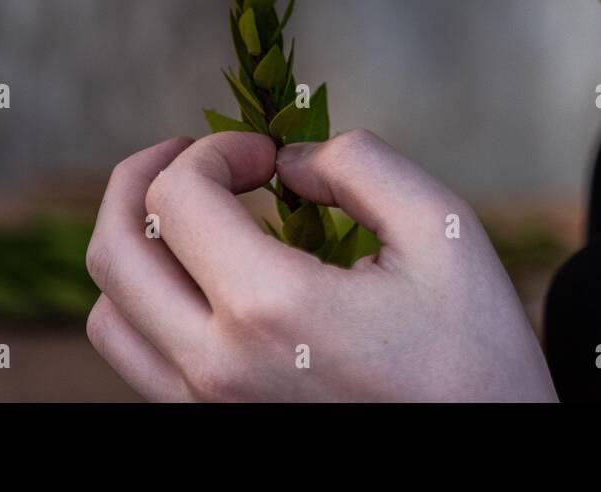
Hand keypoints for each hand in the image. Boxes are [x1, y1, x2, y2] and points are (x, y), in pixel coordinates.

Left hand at [85, 129, 558, 401]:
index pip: (176, 198)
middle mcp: (218, 367)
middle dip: (143, 177)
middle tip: (195, 153)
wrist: (490, 453)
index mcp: (271, 309)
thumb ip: (360, 165)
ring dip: (138, 244)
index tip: (267, 153)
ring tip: (191, 212)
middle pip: (116, 252)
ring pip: (110, 314)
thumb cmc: (475, 350)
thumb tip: (290, 163)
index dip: (215, 149)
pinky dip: (149, 301)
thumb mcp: (441, 229)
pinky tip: (207, 276)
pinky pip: (140, 362)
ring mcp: (210, 410)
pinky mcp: (218, 431)